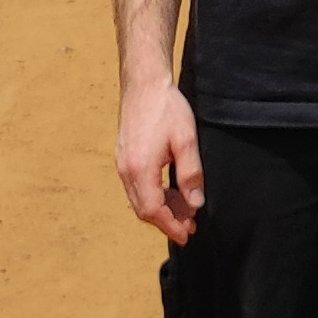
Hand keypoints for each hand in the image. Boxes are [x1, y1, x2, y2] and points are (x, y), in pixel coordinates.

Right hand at [116, 77, 203, 241]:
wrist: (144, 82)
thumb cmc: (166, 107)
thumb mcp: (186, 140)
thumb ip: (191, 175)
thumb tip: (195, 204)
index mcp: (140, 169)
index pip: (154, 211)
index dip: (171, 226)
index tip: (187, 235)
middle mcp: (126, 170)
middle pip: (144, 210)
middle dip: (167, 221)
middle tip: (190, 225)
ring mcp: (122, 164)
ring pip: (139, 199)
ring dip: (161, 209)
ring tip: (184, 208)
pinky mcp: (123, 156)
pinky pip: (136, 187)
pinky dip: (153, 195)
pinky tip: (169, 191)